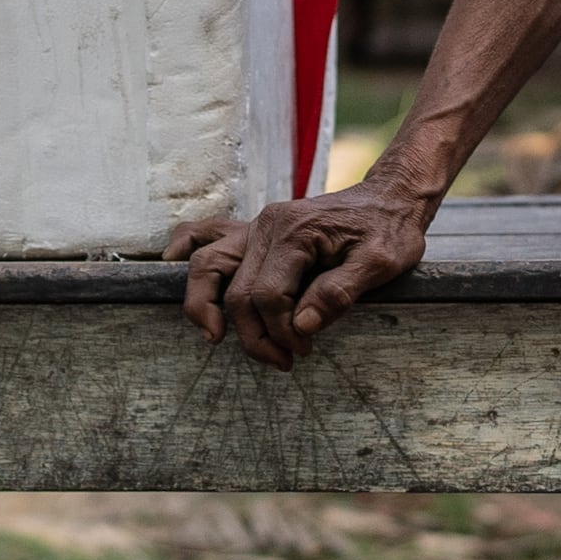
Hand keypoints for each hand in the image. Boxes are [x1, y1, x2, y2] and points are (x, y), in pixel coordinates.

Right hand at [168, 175, 442, 369]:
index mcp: (294, 233)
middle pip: (235, 290)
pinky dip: (185, 248)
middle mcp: (266, 226)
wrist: (389, 198)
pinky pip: (207, 235)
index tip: (305, 351)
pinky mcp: (254, 231)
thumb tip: (301, 324)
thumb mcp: (381, 263)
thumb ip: (339, 292)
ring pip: (207, 265)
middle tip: (281, 361)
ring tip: (213, 337)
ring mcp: (255, 226)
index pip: (268, 296)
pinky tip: (171, 263)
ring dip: (203, 304)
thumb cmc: (389, 230)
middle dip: (252, 335)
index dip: (282, 332)